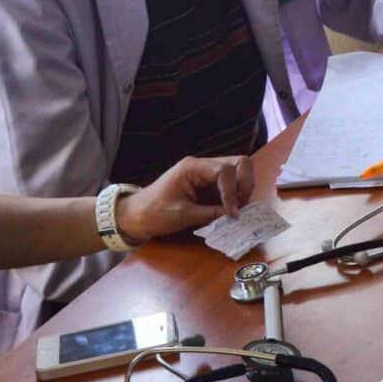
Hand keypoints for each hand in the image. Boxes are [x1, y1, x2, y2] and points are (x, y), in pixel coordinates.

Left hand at [117, 155, 255, 242]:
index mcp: (193, 167)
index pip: (224, 170)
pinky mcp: (210, 188)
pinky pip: (231, 188)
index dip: (232, 191)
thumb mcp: (181, 215)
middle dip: (245, 184)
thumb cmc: (154, 212)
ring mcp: (208, 176)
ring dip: (243, 192)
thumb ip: (209, 214)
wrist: (137, 215)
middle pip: (238, 163)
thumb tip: (234, 217)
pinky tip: (231, 214)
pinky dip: (236, 199)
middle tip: (241, 207)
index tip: (232, 213)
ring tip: (236, 212)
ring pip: (238, 174)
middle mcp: (203, 167)